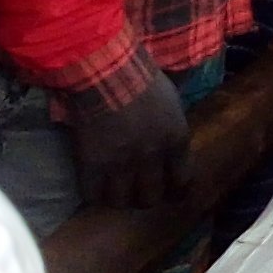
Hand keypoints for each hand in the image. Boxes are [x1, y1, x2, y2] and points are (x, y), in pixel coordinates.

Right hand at [66, 66, 190, 209]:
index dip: (173, 191)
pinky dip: (93, 193)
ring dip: (119, 198)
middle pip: (151, 197)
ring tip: (114, 191)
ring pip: (122, 202)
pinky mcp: (92, 165)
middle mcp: (152, 158)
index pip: (181, 181)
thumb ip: (174, 123)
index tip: (168, 191)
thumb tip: (173, 137)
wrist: (106, 70)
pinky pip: (93, 194)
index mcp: (176, 140)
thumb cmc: (141, 75)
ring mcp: (121, 164)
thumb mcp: (171, 98)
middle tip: (137, 191)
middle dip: (145, 197)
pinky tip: (94, 186)